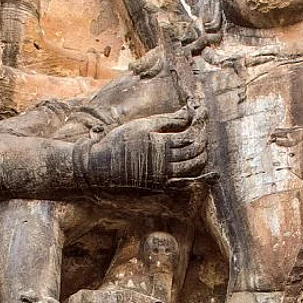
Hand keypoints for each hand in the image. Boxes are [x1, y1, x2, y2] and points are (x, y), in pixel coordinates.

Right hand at [79, 105, 207, 190]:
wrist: (100, 168)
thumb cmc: (119, 142)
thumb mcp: (142, 125)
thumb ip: (168, 120)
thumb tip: (189, 113)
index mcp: (161, 145)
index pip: (192, 135)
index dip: (200, 124)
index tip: (201, 114)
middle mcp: (165, 164)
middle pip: (196, 152)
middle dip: (203, 138)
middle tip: (201, 128)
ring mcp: (164, 179)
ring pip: (194, 168)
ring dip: (201, 156)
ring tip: (199, 144)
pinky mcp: (160, 188)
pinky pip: (185, 183)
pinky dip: (196, 175)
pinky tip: (201, 169)